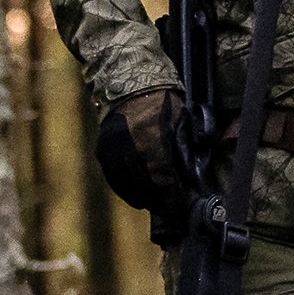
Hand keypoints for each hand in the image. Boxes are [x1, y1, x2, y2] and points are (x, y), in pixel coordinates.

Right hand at [96, 88, 189, 242]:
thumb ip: (185, 149)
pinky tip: (137, 198)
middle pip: (144, 185)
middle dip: (159, 201)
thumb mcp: (181, 121)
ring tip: (156, 206)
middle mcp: (128, 146)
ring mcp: (112, 149)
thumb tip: (191, 177)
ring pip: (127, 184)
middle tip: (171, 211)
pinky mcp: (102, 150)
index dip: (171, 197)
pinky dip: (126, 190)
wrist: (129, 83)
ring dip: (143, 198)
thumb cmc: (162, 102)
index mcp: (151, 138)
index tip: (179, 209)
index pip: (162, 177)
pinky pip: (113, 178)